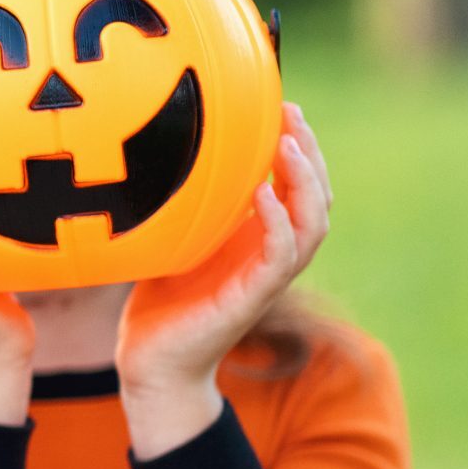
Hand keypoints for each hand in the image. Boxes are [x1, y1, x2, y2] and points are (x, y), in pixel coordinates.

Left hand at [118, 103, 330, 455]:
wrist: (152, 362)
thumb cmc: (160, 301)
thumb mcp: (172, 238)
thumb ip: (182, 202)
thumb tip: (159, 150)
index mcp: (258, 236)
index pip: (296, 184)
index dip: (297, 146)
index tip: (282, 106)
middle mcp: (271, 253)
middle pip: (315, 196)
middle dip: (309, 152)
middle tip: (291, 113)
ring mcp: (267, 276)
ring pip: (311, 223)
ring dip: (304, 181)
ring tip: (289, 144)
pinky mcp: (253, 298)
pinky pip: (279, 256)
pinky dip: (277, 223)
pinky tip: (264, 195)